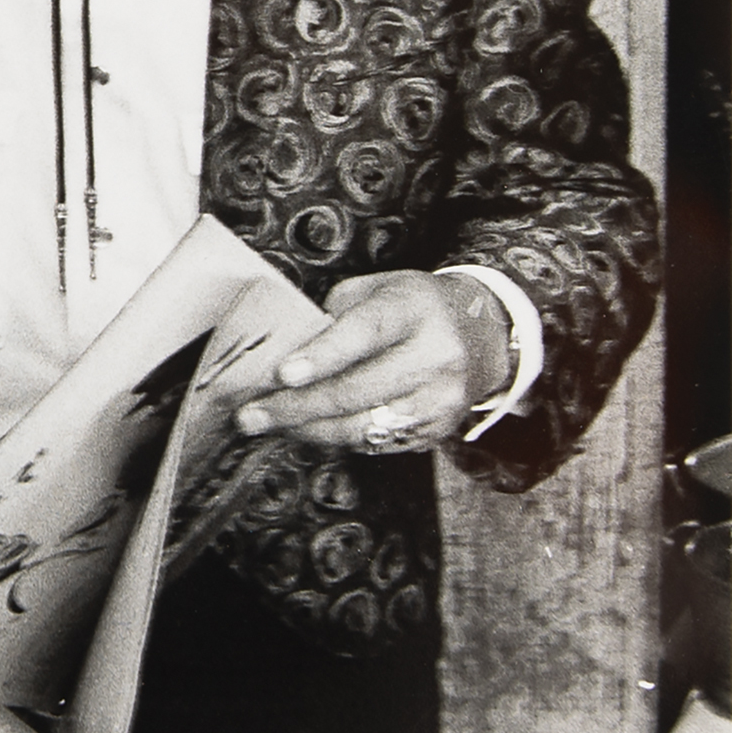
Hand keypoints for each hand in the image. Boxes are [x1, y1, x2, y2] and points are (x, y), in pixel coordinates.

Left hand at [232, 270, 512, 452]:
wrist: (482, 335)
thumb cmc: (412, 306)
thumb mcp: (377, 290)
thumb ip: (334, 315)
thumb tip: (283, 350)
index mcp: (414, 309)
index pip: (365, 333)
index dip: (322, 355)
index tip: (282, 374)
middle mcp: (434, 356)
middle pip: (356, 389)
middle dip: (295, 406)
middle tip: (250, 414)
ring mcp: (439, 400)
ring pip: (362, 425)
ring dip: (307, 430)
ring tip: (267, 425)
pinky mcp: (436, 431)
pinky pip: (375, 442)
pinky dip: (335, 439)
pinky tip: (304, 431)